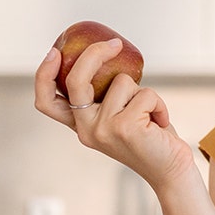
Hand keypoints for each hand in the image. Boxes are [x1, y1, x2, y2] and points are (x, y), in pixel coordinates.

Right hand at [34, 41, 193, 189]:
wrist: (171, 171)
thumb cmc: (150, 139)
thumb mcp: (120, 116)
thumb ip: (107, 98)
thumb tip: (107, 56)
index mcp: (81, 125)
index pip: (47, 101)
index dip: (43, 75)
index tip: (55, 52)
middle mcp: (87, 129)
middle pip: (75, 80)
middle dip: (93, 54)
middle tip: (115, 44)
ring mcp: (104, 129)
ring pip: (122, 82)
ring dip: (144, 92)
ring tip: (151, 115)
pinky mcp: (125, 127)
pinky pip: (145, 94)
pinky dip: (159, 104)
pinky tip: (160, 123)